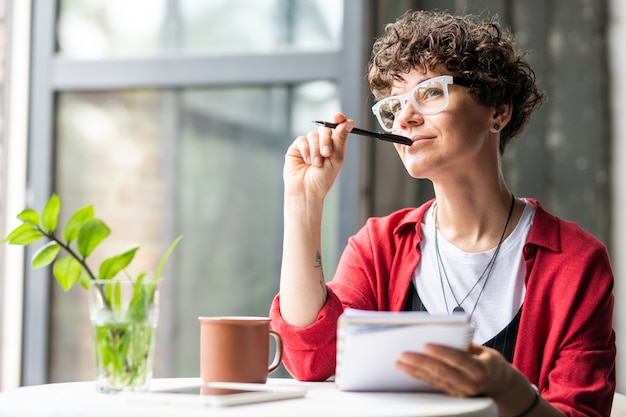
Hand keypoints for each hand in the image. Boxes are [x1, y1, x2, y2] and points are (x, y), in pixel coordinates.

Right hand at [283, 113, 353, 200]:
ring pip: (313, 135)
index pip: (337, 127)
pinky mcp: (297, 148)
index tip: (339, 117)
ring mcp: (309, 145)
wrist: (307, 190)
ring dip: (316, 150)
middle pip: (325, 129)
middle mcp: (322, 143)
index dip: (339, 120)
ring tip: (316, 164)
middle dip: (326, 140)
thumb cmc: (323, 178)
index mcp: (334, 145)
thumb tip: (349, 122)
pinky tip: (307, 161)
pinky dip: (306, 150)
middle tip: (327, 154)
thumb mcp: (336, 158)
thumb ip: (341, 138)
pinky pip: (302, 140)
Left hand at [395, 343, 549, 415]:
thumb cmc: (489, 362)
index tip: (426, 345)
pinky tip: (408, 370)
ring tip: (400, 362)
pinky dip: (419, 377)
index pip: (458, 360)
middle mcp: (471, 384)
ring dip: (415, 371)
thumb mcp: (483, 350)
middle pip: (442, 373)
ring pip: (435, 381)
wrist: (501, 386)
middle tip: (404, 354)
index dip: (441, 353)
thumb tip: (442, 334)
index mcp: (481, 369)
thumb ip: (464, 345)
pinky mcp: (454, 396)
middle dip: (421, 363)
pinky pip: (434, 386)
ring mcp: (462, 393)